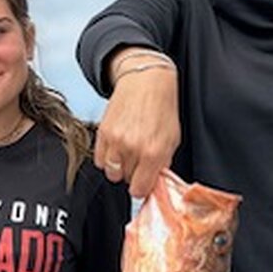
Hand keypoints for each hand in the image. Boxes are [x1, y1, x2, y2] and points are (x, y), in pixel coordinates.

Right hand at [93, 46, 179, 197]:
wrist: (145, 82)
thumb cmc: (161, 107)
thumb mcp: (172, 138)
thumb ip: (163, 162)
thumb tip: (154, 180)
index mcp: (154, 152)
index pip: (140, 189)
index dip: (142, 187)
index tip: (144, 182)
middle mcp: (133, 148)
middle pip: (126, 180)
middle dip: (133, 174)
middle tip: (139, 161)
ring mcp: (115, 141)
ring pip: (110, 172)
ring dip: (119, 168)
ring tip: (127, 155)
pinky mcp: (103, 133)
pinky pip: (99, 159)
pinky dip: (107, 158)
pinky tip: (117, 148)